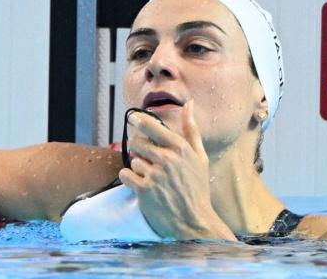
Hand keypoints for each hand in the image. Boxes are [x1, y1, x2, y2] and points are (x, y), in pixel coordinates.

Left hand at [118, 100, 235, 239]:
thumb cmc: (197, 188)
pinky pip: (126, 174)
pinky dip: (129, 178)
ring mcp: (155, 174)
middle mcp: (167, 158)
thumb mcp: (200, 157)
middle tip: (149, 160)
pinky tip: (140, 184)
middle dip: (140, 149)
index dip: (138, 120)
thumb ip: (191, 130)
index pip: (151, 125)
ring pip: (133, 160)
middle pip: (137, 142)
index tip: (131, 118)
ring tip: (152, 178)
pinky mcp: (144, 190)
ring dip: (138, 168)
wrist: (194, 222)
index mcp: (180, 148)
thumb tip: (188, 104)